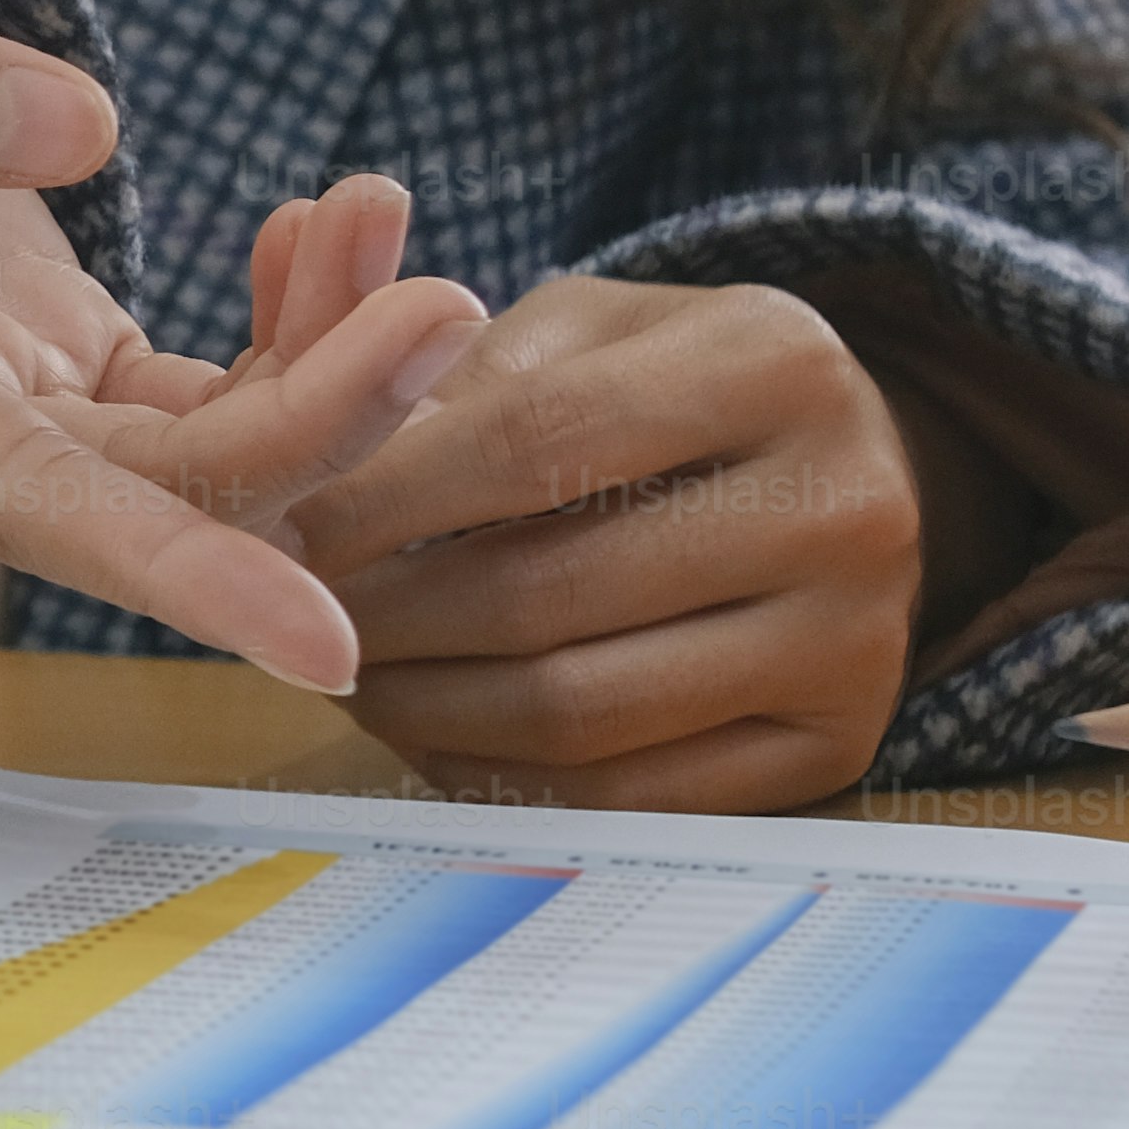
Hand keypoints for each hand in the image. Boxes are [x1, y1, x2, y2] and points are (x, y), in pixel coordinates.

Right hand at [0, 0, 483, 688]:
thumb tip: (79, 133)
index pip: (12, 501)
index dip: (176, 572)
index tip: (327, 644)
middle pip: (145, 490)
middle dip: (317, 420)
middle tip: (445, 302)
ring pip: (193, 453)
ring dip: (322, 365)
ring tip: (377, 208)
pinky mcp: (35, 360)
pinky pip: (197, 395)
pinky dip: (291, 329)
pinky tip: (323, 225)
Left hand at [273, 263, 926, 805]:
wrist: (853, 486)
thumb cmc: (670, 397)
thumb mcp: (582, 331)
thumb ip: (433, 345)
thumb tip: (284, 338)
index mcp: (775, 359)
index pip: (534, 440)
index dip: (382, 495)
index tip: (274, 527)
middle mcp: (843, 500)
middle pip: (545, 591)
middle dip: (383, 616)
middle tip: (291, 619)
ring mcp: (854, 640)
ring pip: (577, 710)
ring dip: (423, 706)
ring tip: (346, 674)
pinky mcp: (836, 749)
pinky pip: (625, 797)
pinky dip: (501, 775)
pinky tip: (432, 732)